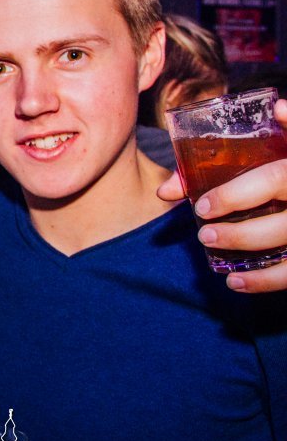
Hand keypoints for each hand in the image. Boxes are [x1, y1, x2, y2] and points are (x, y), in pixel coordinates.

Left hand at [157, 100, 286, 292]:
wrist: (285, 188)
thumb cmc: (265, 171)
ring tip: (222, 270)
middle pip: (284, 223)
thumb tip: (165, 191)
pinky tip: (235, 282)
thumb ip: (210, 169)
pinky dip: (266, 281)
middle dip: (242, 234)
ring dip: (258, 267)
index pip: (273, 178)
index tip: (203, 208)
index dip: (236, 195)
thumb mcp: (250, 159)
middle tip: (205, 236)